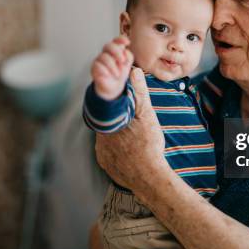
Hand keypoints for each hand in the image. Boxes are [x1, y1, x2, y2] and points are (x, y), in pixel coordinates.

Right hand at [91, 35, 133, 99]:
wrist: (113, 86)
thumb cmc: (120, 73)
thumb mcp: (127, 65)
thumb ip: (128, 56)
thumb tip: (126, 51)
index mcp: (115, 50)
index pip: (116, 41)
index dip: (120, 39)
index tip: (127, 42)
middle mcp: (106, 53)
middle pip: (108, 46)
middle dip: (117, 52)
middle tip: (123, 61)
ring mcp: (99, 59)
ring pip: (104, 57)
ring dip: (113, 66)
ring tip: (117, 74)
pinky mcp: (94, 67)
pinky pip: (97, 65)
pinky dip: (104, 70)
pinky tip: (108, 75)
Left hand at [95, 67, 168, 191]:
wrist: (149, 177)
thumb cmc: (148, 145)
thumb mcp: (147, 114)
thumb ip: (139, 93)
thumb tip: (135, 72)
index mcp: (106, 125)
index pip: (105, 112)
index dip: (115, 109)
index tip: (124, 110)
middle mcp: (100, 140)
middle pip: (107, 126)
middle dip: (117, 124)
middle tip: (132, 126)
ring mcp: (103, 156)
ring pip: (107, 141)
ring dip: (117, 139)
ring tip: (133, 139)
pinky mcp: (108, 167)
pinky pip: (110, 156)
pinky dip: (118, 154)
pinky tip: (130, 153)